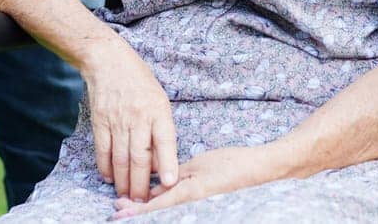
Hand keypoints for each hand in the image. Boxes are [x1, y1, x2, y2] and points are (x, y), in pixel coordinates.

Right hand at [81, 40, 181, 203]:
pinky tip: (110, 178)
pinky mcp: (99, 121)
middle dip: (142, 183)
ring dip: (124, 181)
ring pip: (120, 158)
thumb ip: (161, 130)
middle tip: (143, 201)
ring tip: (128, 196)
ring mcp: (117, 119)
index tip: (170, 183)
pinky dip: (106, 168)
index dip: (168, 163)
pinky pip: (103, 150)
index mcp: (158, 109)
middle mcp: (138, 116)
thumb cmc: (139, 82)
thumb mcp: (159, 100)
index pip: (164, 140)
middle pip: (140, 156)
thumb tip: (161, 163)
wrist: (108, 61)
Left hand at [110, 144, 288, 217]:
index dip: (136, 211)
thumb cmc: (232, 164)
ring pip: (167, 212)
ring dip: (148, 210)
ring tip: (129, 207)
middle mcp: (192, 206)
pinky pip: (178, 207)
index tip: (118, 212)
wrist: (260, 169)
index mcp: (189, 195)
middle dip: (137, 213)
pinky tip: (154, 200)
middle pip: (159, 214)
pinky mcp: (204, 204)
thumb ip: (176, 176)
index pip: (156, 207)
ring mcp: (198, 207)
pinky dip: (163, 205)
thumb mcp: (199, 166)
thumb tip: (155, 188)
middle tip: (117, 211)